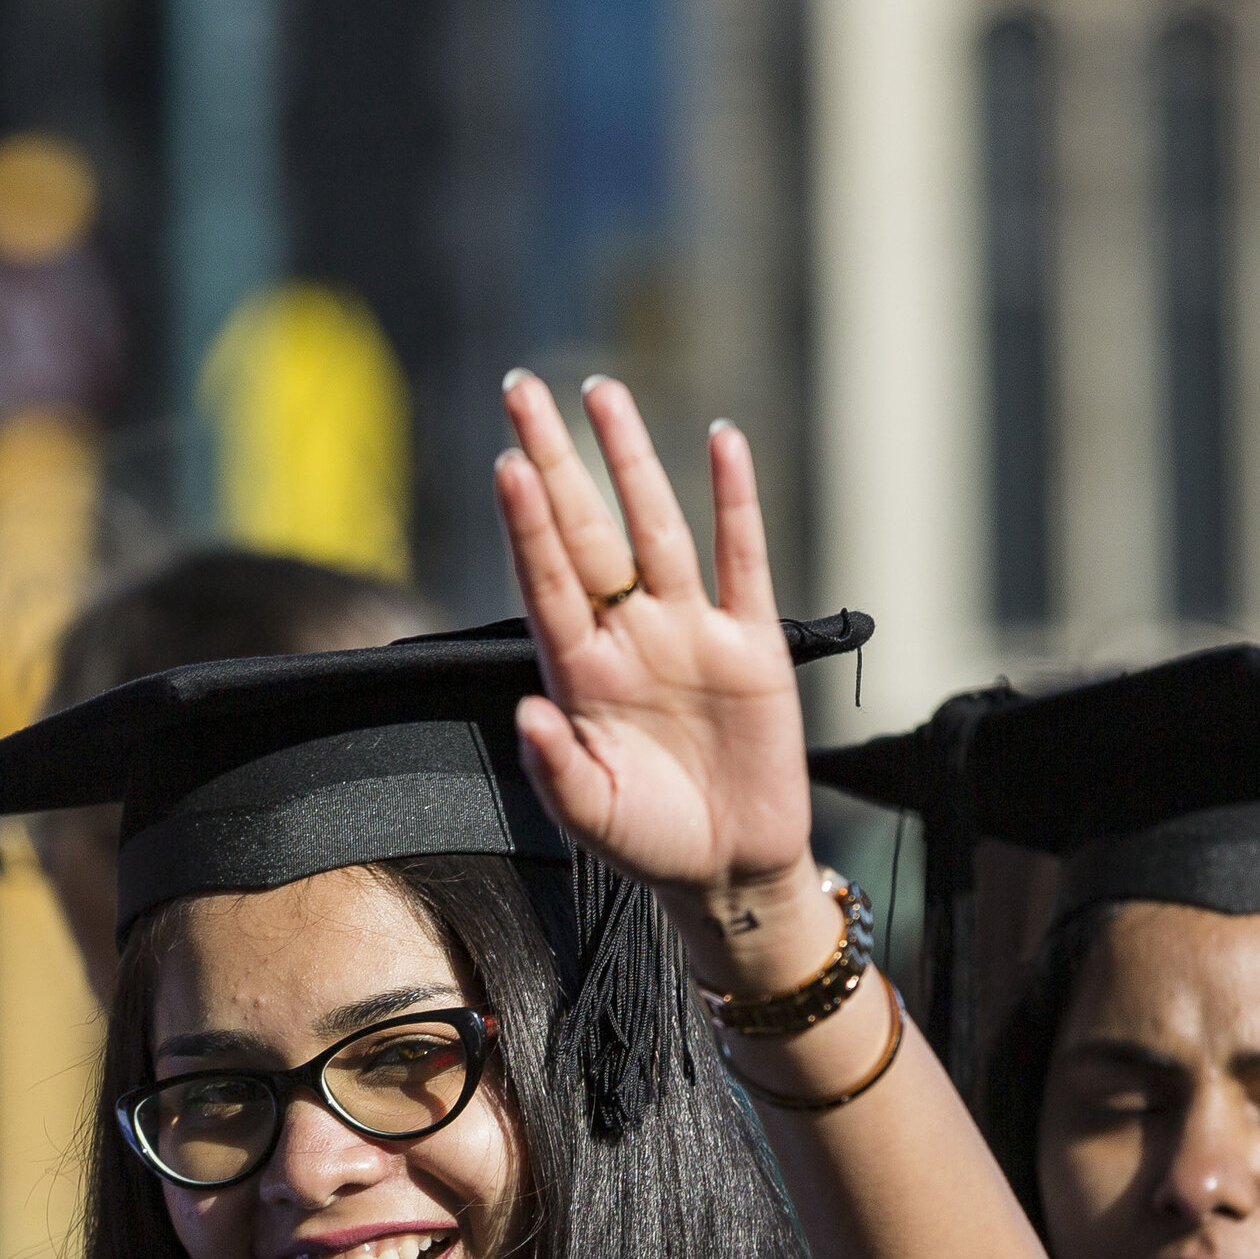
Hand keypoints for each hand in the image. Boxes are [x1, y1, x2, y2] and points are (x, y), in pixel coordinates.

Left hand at [492, 376, 819, 952]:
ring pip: (656, 526)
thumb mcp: (591, 816)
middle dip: (556, 459)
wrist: (729, 871)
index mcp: (579, 674)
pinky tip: (720, 441)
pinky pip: (742, 559)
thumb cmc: (649, 844)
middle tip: (521, 387)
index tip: (506, 461)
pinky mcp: (753, 644)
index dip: (527, 522)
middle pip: (587, 529)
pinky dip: (734, 500)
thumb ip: (556, 766)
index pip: (545, 579)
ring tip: (601, 391)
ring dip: (629, 459)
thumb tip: (527, 709)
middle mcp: (628, 636)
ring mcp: (690, 632)